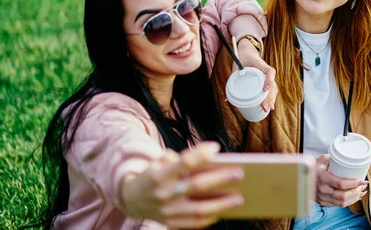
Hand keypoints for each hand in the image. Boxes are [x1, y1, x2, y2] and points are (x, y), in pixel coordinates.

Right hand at [120, 142, 243, 228]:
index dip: (199, 154)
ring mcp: (167, 211)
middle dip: (219, 179)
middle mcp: (163, 193)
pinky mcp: (170, 223)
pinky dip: (209, 218)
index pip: (183, 162)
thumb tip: (209, 161)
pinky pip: (193, 223)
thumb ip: (179, 160)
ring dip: (221, 204)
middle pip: (196, 186)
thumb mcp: (159, 162)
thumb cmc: (155, 174)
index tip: (216, 147)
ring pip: (198, 209)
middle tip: (239, 173)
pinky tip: (223, 211)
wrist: (131, 199)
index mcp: (160, 174)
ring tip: (238, 198)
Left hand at [234, 38, 277, 111]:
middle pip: (273, 83)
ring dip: (271, 99)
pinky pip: (272, 89)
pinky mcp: (267, 80)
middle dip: (269, 97)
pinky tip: (271, 106)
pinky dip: (271, 98)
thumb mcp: (236, 66)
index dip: (269, 81)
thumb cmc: (241, 59)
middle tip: (264, 106)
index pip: (269, 72)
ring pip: (274, 88)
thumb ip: (233, 79)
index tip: (265, 89)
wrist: (248, 52)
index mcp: (260, 64)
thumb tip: (227, 99)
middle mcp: (266, 70)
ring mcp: (268, 75)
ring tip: (268, 109)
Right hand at [314, 155, 367, 206]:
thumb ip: (332, 158)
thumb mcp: (320, 160)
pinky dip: (349, 202)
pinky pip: (338, 205)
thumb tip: (346, 157)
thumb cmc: (313, 167)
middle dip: (356, 192)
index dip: (353, 183)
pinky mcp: (323, 202)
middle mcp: (322, 190)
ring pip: (342, 203)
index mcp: (322, 178)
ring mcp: (322, 198)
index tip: (362, 180)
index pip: (340, 184)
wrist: (300, 177)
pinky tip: (355, 197)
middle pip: (343, 196)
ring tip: (361, 191)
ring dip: (354, 198)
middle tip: (362, 186)